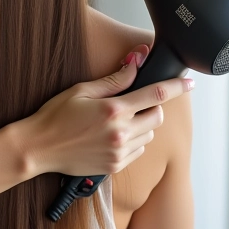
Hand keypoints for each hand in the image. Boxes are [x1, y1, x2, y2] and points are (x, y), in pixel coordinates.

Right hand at [22, 45, 193, 176]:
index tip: (189, 83)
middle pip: (157, 117)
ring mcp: (119, 151)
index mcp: (113, 110)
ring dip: (141, 125)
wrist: (39, 147)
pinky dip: (133, 141)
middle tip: (133, 103)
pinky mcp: (116, 165)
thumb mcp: (81, 91)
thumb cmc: (55, 116)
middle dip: (152, 107)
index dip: (176, 87)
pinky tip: (111, 136)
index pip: (155, 95)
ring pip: (149, 134)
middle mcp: (120, 132)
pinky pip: (138, 150)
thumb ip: (114, 79)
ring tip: (116, 121)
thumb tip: (136, 63)